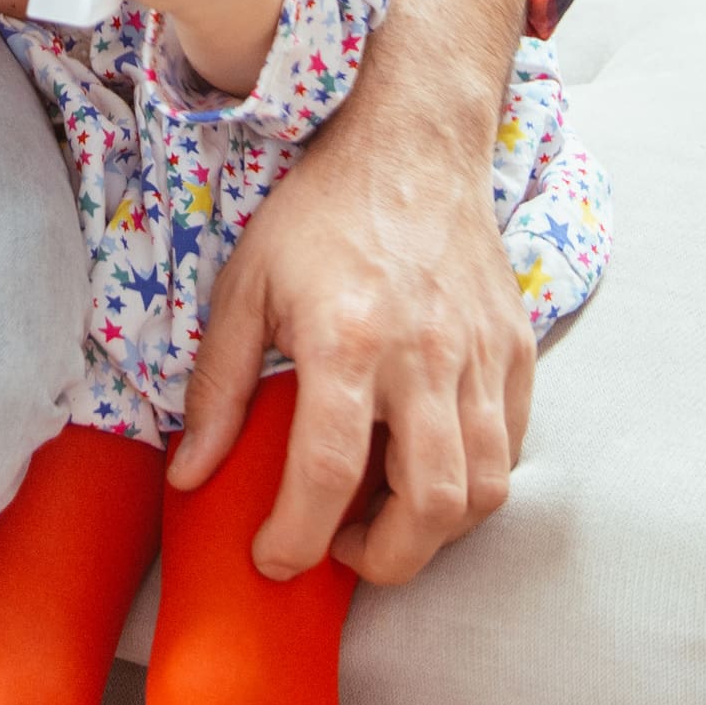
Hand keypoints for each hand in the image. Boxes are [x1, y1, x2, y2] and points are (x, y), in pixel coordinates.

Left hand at [168, 0, 532, 582]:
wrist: (412, 145)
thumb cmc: (322, 212)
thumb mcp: (245, 286)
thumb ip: (216, 387)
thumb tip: (189, 475)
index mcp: (347, 339)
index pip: (328, 473)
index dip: (297, 538)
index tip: (274, 558)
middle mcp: (425, 355)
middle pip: (428, 504)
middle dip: (384, 559)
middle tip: (341, 548)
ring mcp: (481, 356)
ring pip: (483, 488)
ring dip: (434, 529)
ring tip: (384, 513)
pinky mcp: (516, 351)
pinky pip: (510, 448)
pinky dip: (473, 481)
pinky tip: (428, 466)